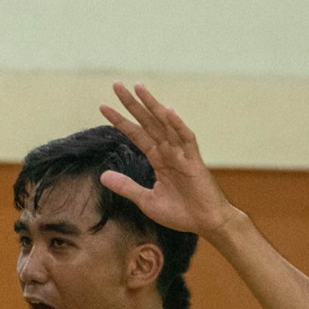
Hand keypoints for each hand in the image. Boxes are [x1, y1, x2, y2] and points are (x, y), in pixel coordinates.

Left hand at [98, 83, 236, 236]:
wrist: (205, 224)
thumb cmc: (181, 213)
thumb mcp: (147, 200)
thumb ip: (127, 187)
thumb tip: (102, 176)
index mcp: (159, 159)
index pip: (136, 134)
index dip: (120, 121)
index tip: (103, 107)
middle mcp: (169, 151)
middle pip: (148, 122)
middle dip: (132, 104)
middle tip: (117, 85)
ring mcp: (183, 154)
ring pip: (165, 124)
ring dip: (152, 106)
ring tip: (138, 88)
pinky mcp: (195, 161)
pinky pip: (186, 139)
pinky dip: (178, 125)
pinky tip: (168, 111)